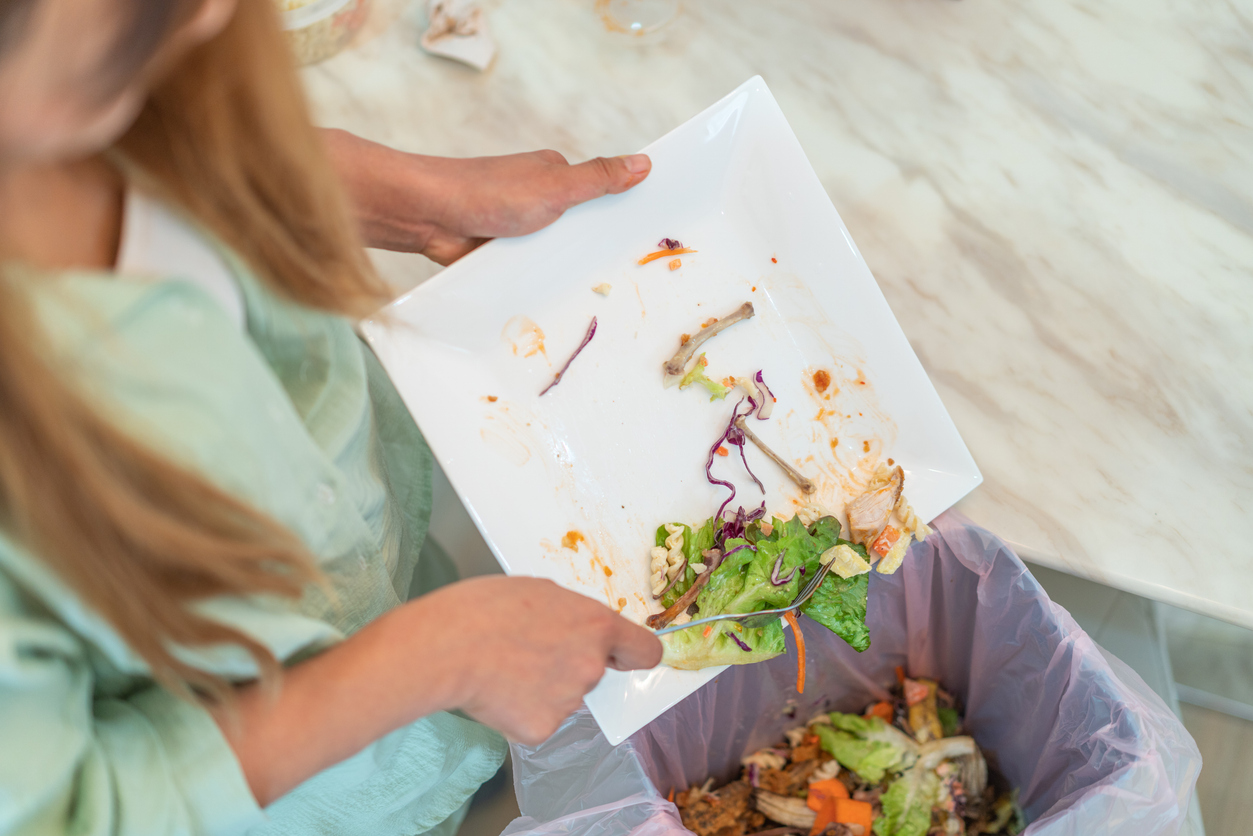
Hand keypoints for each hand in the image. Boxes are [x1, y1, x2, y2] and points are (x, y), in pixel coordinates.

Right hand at [218, 575, 659, 803]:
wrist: (445, 646)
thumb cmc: (484, 606)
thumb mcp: (539, 590)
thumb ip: (571, 614)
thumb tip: (577, 629)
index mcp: (597, 626)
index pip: (645, 650)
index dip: (633, 654)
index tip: (624, 657)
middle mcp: (591, 667)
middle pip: (593, 671)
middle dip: (569, 664)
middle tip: (529, 650)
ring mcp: (568, 702)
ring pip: (563, 696)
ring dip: (543, 686)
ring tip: (504, 666)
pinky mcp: (541, 729)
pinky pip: (538, 720)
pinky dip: (520, 710)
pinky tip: (495, 691)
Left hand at [323, 129, 651, 264]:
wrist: (430, 217)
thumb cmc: (488, 192)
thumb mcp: (555, 186)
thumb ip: (598, 178)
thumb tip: (644, 163)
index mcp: (556, 176)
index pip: (602, 194)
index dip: (624, 214)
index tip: (651, 237)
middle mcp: (541, 200)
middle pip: (583, 229)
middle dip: (598, 249)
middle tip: (633, 277)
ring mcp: (522, 229)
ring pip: (558, 253)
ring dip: (568, 268)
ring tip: (603, 296)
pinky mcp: (504, 254)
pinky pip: (533, 269)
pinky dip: (541, 279)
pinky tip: (559, 297)